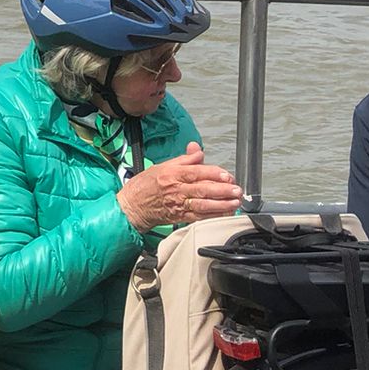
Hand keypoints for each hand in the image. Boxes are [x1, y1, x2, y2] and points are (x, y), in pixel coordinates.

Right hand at [116, 143, 244, 231]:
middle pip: (203, 189)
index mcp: (172, 174)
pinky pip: (199, 217)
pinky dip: (213, 216)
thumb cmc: (145, 186)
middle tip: (237, 189)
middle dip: (222, 190)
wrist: (131, 206)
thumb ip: (183, 160)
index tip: (227, 175)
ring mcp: (178, 205)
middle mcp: (176, 189)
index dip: (213, 173)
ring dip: (221, 204)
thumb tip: (198, 152)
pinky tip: (224, 213)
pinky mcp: (179, 217)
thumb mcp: (162, 166)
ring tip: (235, 202)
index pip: (196, 172)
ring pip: (203, 204)